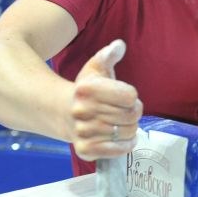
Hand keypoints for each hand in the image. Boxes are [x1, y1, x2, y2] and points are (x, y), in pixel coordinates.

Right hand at [70, 39, 142, 160]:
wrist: (64, 112)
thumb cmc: (88, 90)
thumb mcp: (96, 68)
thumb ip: (108, 55)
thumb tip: (119, 45)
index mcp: (87, 89)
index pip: (130, 96)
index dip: (132, 97)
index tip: (125, 97)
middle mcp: (82, 111)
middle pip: (131, 115)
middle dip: (133, 113)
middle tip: (125, 111)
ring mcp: (82, 131)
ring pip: (127, 133)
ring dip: (130, 129)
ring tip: (121, 123)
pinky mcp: (84, 149)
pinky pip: (116, 151)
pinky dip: (125, 146)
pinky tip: (124, 138)